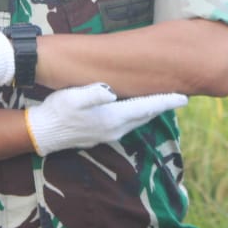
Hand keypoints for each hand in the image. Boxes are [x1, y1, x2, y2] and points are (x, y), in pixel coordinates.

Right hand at [24, 83, 187, 155]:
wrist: (42, 133)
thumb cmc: (58, 112)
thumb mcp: (74, 97)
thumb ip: (93, 93)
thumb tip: (109, 92)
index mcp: (113, 117)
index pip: (147, 108)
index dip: (166, 102)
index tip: (184, 98)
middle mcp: (116, 129)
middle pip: (146, 116)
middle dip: (162, 106)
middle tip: (179, 97)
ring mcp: (109, 135)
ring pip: (137, 121)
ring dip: (150, 111)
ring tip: (161, 101)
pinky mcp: (101, 136)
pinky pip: (127, 124)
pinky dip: (137, 116)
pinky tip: (135, 110)